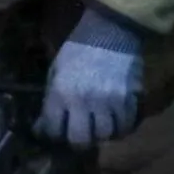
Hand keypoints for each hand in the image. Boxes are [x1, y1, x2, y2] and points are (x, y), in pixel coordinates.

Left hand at [35, 6, 144, 149]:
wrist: (110, 30)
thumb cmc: (78, 51)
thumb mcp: (56, 71)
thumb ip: (51, 100)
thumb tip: (42, 127)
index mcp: (61, 93)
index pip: (53, 130)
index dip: (51, 135)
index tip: (53, 133)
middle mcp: (85, 101)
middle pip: (80, 141)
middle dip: (77, 142)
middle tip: (78, 136)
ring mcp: (110, 102)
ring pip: (105, 136)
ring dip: (101, 135)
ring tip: (98, 128)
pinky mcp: (130, 99)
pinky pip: (126, 125)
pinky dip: (121, 127)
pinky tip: (116, 121)